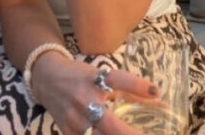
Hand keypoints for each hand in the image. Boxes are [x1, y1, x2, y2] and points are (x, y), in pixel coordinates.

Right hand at [32, 54, 159, 134]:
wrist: (46, 79)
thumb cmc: (78, 76)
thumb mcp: (100, 75)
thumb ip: (128, 88)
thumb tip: (158, 96)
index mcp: (93, 80)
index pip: (116, 80)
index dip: (137, 85)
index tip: (156, 92)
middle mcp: (84, 99)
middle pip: (110, 124)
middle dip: (129, 134)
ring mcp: (75, 120)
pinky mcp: (68, 132)